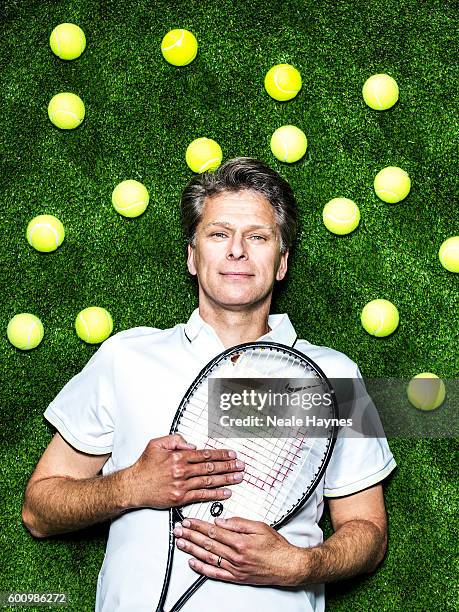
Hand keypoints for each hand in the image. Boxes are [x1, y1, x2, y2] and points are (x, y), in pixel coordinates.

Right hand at [128, 434, 244, 508]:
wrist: (133, 486)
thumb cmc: (144, 466)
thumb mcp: (156, 444)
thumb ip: (175, 439)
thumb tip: (191, 444)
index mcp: (178, 456)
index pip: (204, 454)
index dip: (220, 454)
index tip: (231, 454)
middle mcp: (182, 470)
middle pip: (210, 467)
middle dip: (228, 466)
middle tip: (241, 465)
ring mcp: (182, 485)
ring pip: (209, 481)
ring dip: (226, 479)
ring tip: (238, 477)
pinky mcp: (180, 498)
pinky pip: (202, 496)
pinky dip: (215, 494)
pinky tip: (226, 492)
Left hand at [173, 516, 300, 586]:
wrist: (288, 566)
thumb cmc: (276, 546)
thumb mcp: (260, 526)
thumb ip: (239, 522)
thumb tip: (221, 520)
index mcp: (240, 541)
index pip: (213, 530)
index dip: (198, 525)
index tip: (188, 521)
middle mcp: (235, 556)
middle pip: (207, 543)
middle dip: (190, 536)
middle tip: (178, 530)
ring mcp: (234, 568)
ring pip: (208, 557)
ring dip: (192, 549)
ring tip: (180, 543)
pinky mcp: (236, 578)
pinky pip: (215, 573)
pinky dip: (202, 568)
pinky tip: (192, 562)